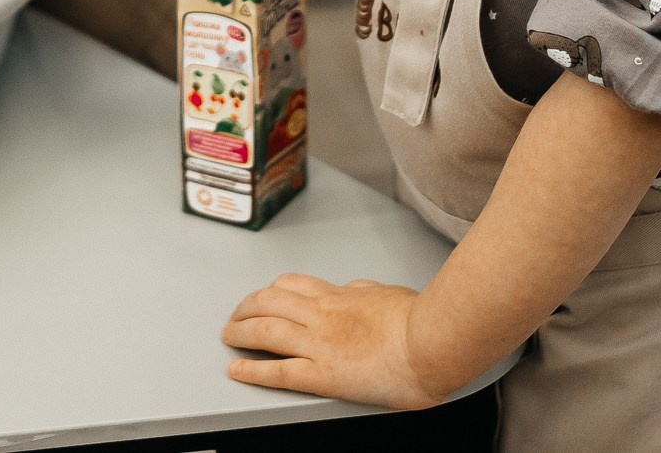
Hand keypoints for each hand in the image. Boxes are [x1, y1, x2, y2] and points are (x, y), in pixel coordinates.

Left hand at [220, 274, 452, 410]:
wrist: (432, 341)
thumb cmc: (421, 321)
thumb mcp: (388, 293)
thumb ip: (368, 292)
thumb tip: (360, 290)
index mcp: (339, 296)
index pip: (293, 285)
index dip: (270, 291)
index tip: (263, 296)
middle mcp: (322, 315)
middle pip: (269, 302)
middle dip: (246, 307)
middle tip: (235, 315)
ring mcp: (319, 343)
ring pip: (265, 330)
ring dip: (240, 332)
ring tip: (228, 336)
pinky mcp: (322, 374)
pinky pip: (277, 371)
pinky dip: (252, 370)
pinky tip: (238, 370)